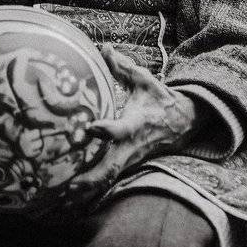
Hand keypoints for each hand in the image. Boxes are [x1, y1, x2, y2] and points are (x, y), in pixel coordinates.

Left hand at [72, 48, 198, 193]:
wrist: (184, 123)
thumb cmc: (159, 99)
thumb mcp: (144, 80)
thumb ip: (122, 67)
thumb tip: (104, 47)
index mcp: (136, 124)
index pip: (121, 129)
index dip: (108, 130)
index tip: (91, 128)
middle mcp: (132, 147)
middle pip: (111, 168)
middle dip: (90, 178)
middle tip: (68, 185)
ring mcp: (130, 160)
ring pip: (109, 180)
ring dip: (88, 190)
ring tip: (62, 198)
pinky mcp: (128, 166)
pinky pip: (109, 182)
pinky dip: (92, 191)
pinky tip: (70, 199)